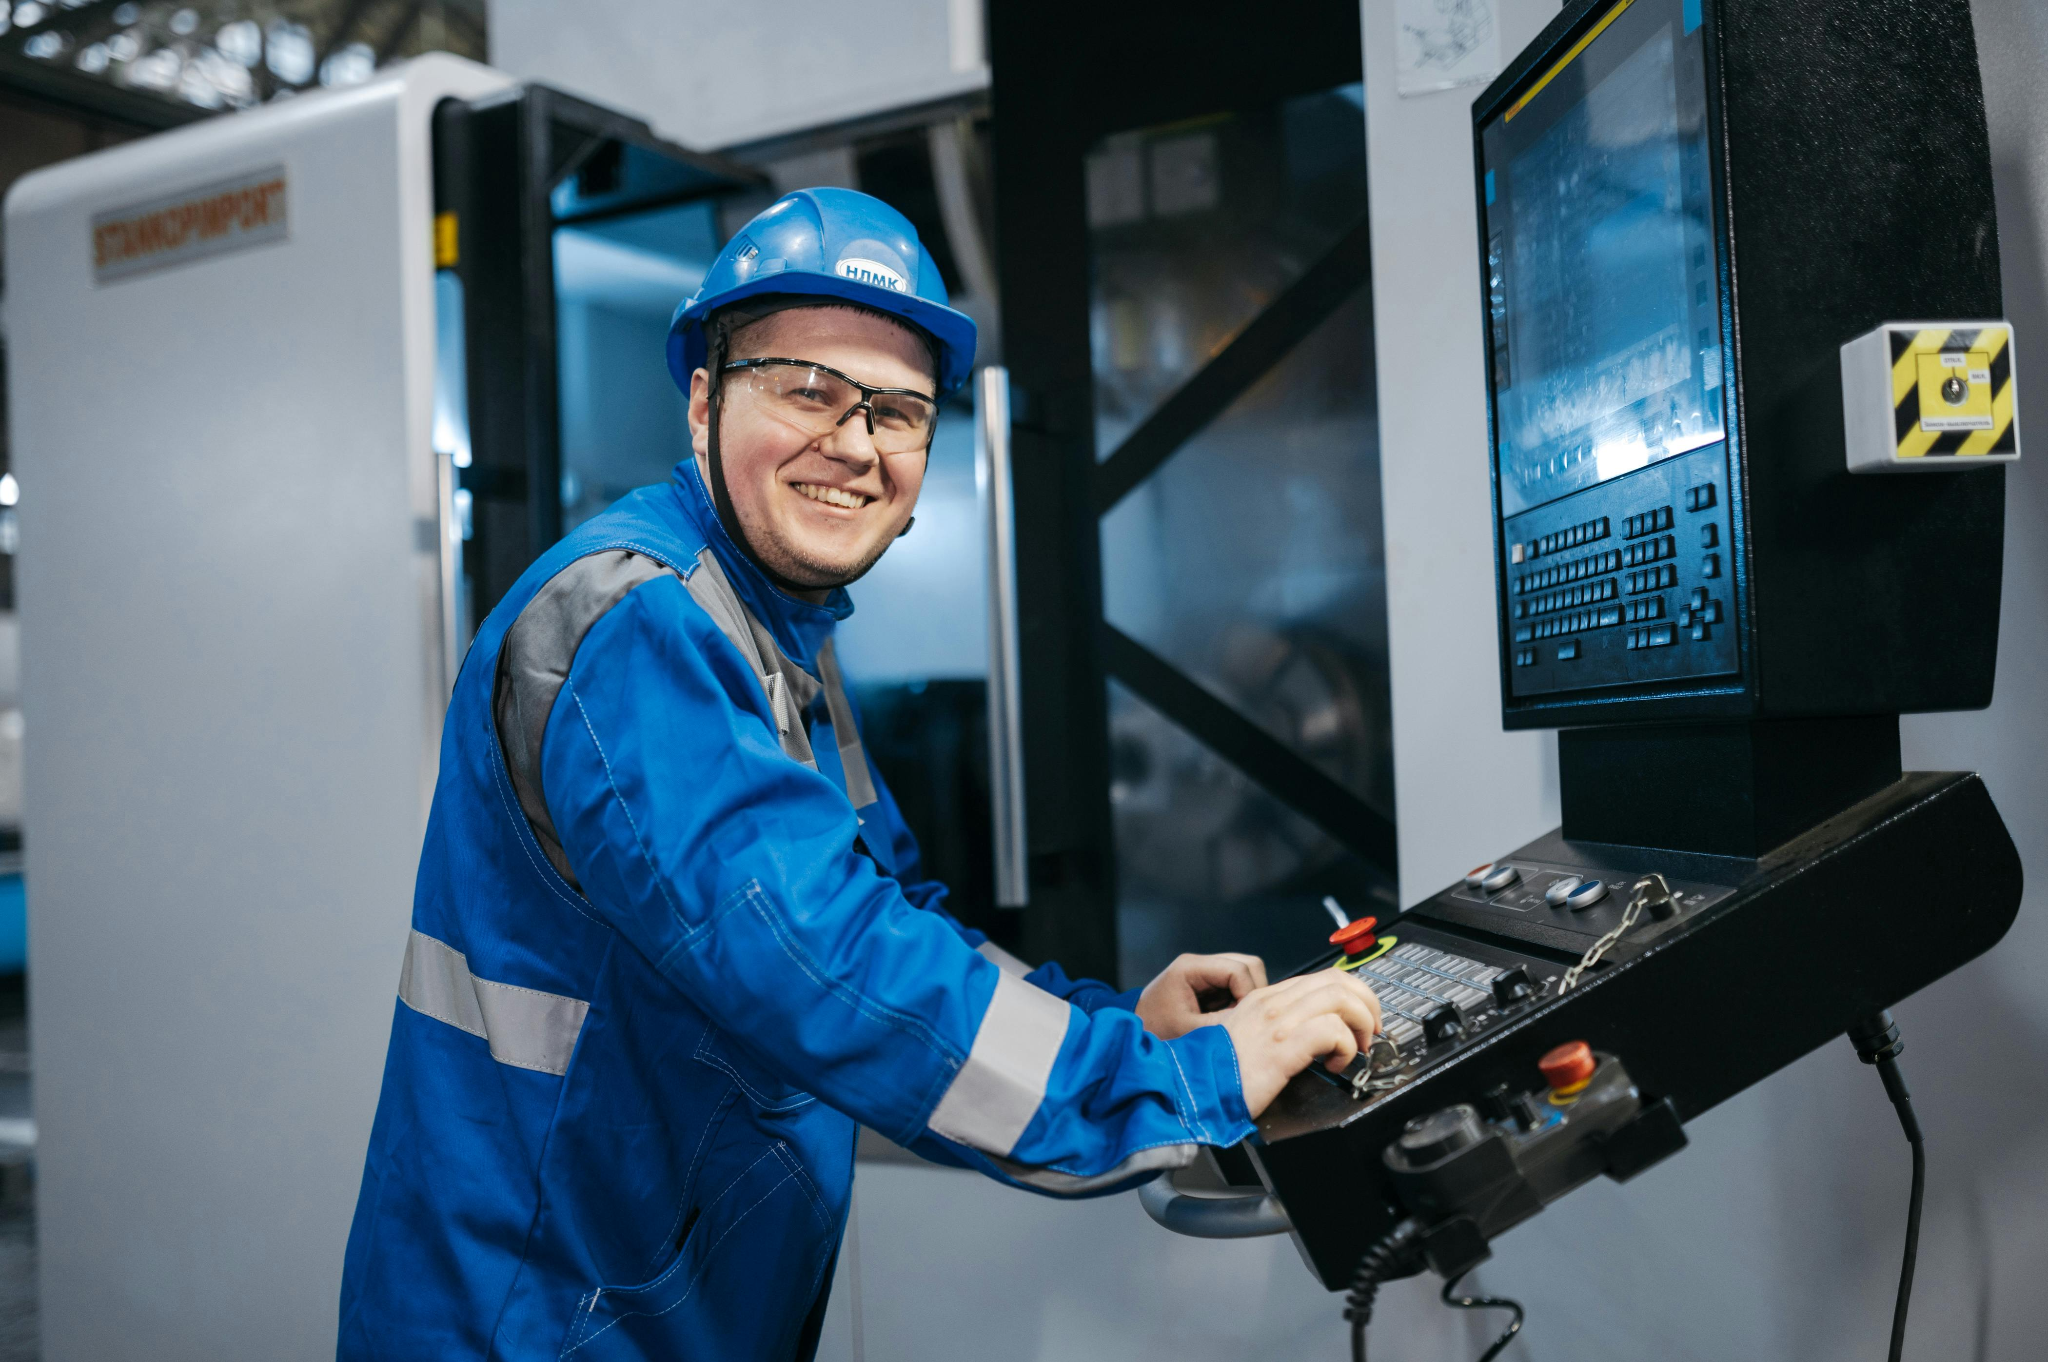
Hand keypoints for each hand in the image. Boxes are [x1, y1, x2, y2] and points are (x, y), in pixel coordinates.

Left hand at [1133, 952, 1267, 1039]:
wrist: (1135, 1029)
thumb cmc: (1157, 1029)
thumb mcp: (1190, 1031)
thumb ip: (1223, 1022)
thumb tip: (1255, 1020)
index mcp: (1191, 967)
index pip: (1238, 969)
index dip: (1248, 994)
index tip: (1243, 1019)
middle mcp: (1201, 963)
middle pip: (1248, 964)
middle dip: (1252, 992)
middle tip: (1243, 1018)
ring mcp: (1206, 970)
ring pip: (1247, 973)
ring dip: (1247, 996)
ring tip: (1234, 1018)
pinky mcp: (1210, 981)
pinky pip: (1237, 984)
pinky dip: (1239, 1000)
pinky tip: (1227, 1016)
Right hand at [1217, 971, 1383, 1117]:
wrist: (1192, 1090)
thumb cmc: (1217, 1072)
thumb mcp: (1247, 1037)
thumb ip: (1274, 1028)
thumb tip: (1311, 1034)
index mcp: (1264, 998)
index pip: (1322, 978)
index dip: (1352, 995)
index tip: (1360, 1020)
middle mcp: (1272, 1003)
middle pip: (1337, 980)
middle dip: (1367, 1003)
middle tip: (1370, 1031)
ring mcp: (1277, 1022)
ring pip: (1340, 998)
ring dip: (1361, 1023)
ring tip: (1356, 1049)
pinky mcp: (1282, 1047)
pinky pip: (1332, 1031)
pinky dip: (1346, 1047)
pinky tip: (1336, 1065)